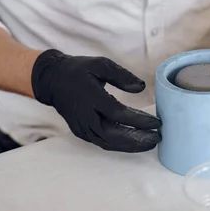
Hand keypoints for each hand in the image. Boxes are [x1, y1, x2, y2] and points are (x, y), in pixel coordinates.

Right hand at [31, 50, 160, 151]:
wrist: (52, 80)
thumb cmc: (79, 70)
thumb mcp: (100, 64)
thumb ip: (121, 75)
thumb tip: (141, 87)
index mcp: (90, 97)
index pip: (118, 113)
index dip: (139, 120)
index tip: (156, 122)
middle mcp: (85, 116)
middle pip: (113, 135)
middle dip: (137, 139)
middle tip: (156, 138)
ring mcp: (82, 127)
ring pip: (108, 143)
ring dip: (130, 146)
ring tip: (149, 143)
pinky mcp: (81, 132)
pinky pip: (102, 142)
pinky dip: (120, 145)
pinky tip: (134, 143)